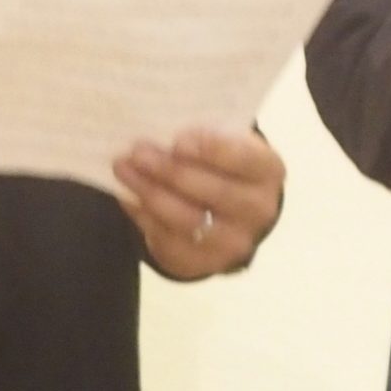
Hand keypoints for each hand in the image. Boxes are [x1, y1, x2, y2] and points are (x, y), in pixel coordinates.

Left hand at [112, 129, 284, 278]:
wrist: (222, 210)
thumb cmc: (217, 162)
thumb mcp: (219, 140)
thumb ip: (199, 134)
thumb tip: (158, 128)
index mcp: (267, 170)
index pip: (247, 159)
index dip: (213, 150)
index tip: (178, 140)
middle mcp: (259, 209)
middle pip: (216, 192)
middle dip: (172, 171)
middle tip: (138, 153)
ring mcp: (234, 240)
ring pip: (189, 219)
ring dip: (151, 192)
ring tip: (123, 169)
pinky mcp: (205, 261)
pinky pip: (170, 241)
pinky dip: (143, 216)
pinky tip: (127, 195)